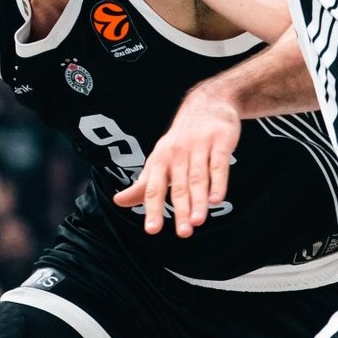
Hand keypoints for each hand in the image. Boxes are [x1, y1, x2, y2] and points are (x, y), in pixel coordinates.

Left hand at [112, 87, 239, 236]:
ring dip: (198, 201)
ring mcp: (199, 146)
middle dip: (180, 211)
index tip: (152, 230)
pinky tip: (217, 200)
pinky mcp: (220, 140)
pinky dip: (218, 182)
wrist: (207, 103)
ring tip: (199, 222)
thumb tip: (117, 202)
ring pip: (198, 178)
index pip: (153, 188)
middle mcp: (177, 153)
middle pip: (178, 187)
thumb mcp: (159, 160)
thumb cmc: (180, 141)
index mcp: (160, 160)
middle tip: (184, 233)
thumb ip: (143, 185)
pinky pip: (218, 164)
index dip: (152, 209)